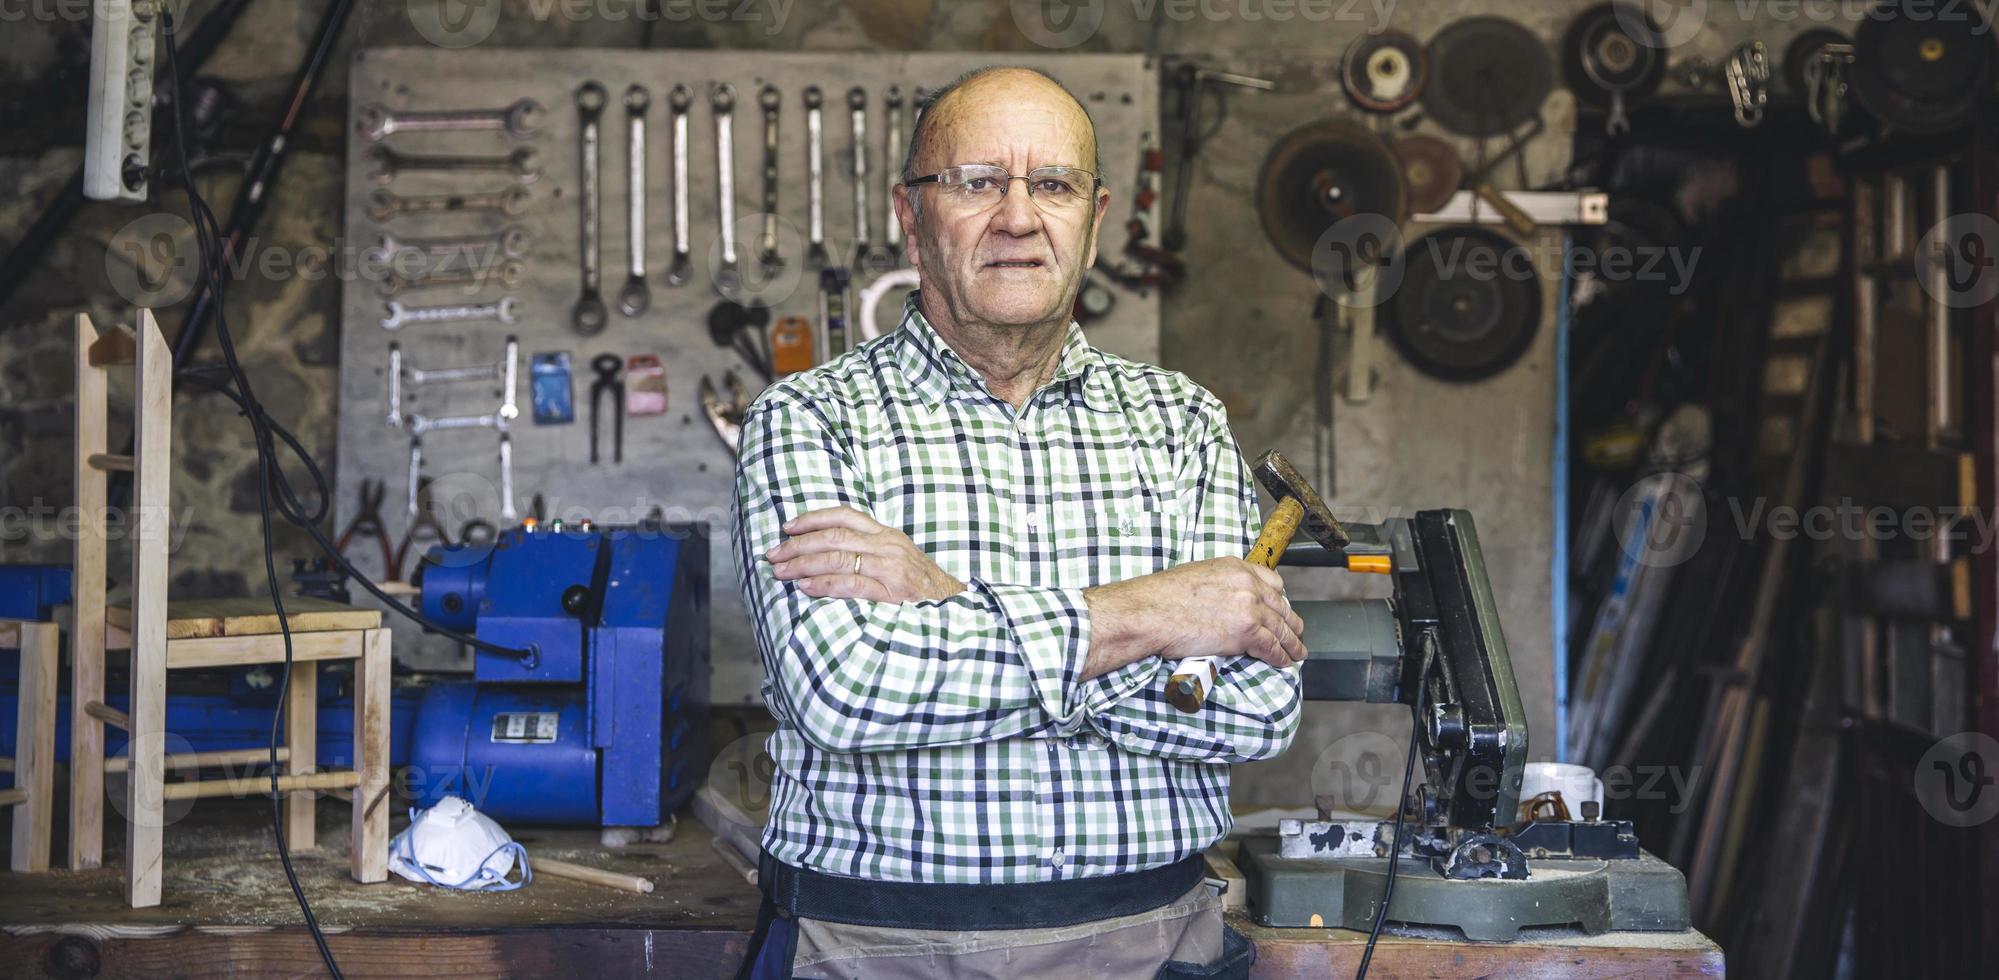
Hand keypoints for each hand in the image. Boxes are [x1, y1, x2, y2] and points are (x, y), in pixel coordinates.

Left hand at [764, 506, 966, 602]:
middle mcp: (888, 546)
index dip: (812, 519)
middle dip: (798, 544)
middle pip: (834, 536)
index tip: (787, 527)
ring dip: (803, 564)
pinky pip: (851, 584)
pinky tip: (805, 587)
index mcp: (887, 534)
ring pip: (838, 557)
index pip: (844, 516)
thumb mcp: (898, 559)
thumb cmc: (922, 587)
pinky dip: (824, 584)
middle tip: (773, 554)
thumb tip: (826, 553)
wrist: (956, 607)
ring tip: (781, 571)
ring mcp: (890, 568)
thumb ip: (868, 552)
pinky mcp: (892, 592)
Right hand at [1082, 558, 1305, 677]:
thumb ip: (1220, 586)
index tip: (1281, 609)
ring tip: (1297, 653)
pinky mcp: (1247, 631)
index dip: (1280, 600)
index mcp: (1235, 568)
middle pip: (1282, 606)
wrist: (1150, 612)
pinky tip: (1284, 662)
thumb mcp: (1196, 577)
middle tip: (1296, 633)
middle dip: (1292, 623)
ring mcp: (1250, 607)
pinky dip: (1281, 657)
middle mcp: (1248, 584)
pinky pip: (1272, 647)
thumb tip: (1224, 604)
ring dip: (1292, 644)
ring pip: (1282, 629)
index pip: (1273, 582)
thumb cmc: (1161, 598)